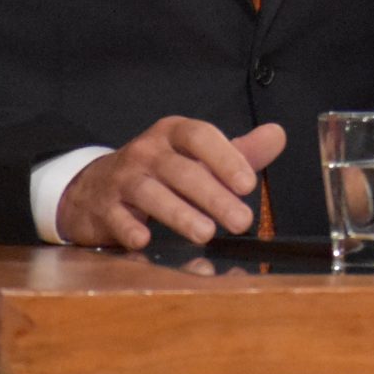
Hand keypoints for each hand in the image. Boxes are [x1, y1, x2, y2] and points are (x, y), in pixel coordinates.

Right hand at [57, 117, 285, 249]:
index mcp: (173, 133)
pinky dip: (129, 228)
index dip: (225, 158)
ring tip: (206, 234)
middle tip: (242, 221)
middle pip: (180, 170)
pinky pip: (116, 217)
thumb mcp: (197, 156)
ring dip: (179, 214)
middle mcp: (146, 151)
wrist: (95, 187)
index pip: (200, 136)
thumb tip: (277, 135)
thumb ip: (239, 151)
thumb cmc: (161, 171)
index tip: (249, 184)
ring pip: (150, 194)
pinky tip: (144, 240)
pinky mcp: (103, 207)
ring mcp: (122, 179)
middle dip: (213, 196)